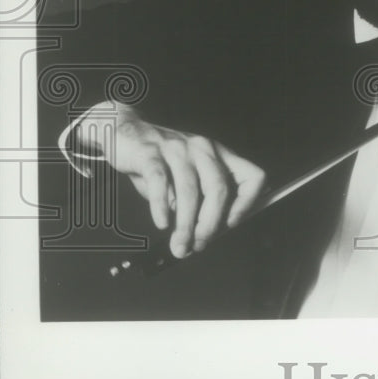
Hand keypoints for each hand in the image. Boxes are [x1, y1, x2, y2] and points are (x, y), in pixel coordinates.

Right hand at [77, 103, 266, 258]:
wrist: (125, 133)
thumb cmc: (159, 162)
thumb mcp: (186, 178)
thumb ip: (199, 202)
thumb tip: (206, 235)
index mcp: (220, 155)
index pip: (252, 176)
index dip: (248, 202)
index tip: (232, 224)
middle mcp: (203, 149)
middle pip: (219, 189)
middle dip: (210, 223)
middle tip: (199, 244)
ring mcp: (177, 149)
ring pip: (189, 191)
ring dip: (185, 224)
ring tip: (180, 245)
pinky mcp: (150, 153)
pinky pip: (160, 182)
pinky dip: (162, 206)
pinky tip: (162, 223)